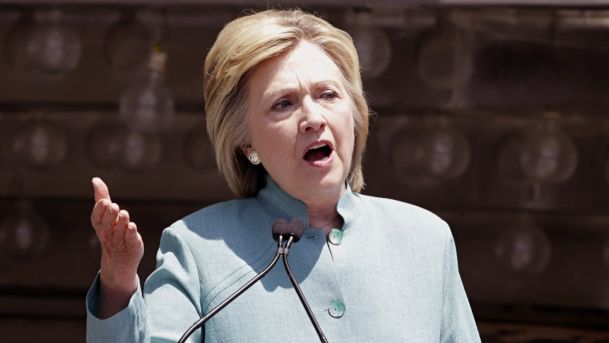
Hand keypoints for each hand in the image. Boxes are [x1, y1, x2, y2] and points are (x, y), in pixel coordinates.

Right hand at [90, 177, 143, 316]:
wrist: (120, 258)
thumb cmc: (112, 230)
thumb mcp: (106, 214)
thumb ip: (102, 196)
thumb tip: (95, 179)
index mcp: (100, 225)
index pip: (96, 217)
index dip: (100, 210)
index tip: (105, 201)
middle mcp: (108, 234)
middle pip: (107, 224)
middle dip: (110, 215)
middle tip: (114, 206)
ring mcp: (119, 241)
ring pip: (119, 231)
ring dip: (121, 222)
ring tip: (124, 214)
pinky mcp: (131, 245)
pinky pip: (130, 239)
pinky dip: (131, 233)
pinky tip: (132, 227)